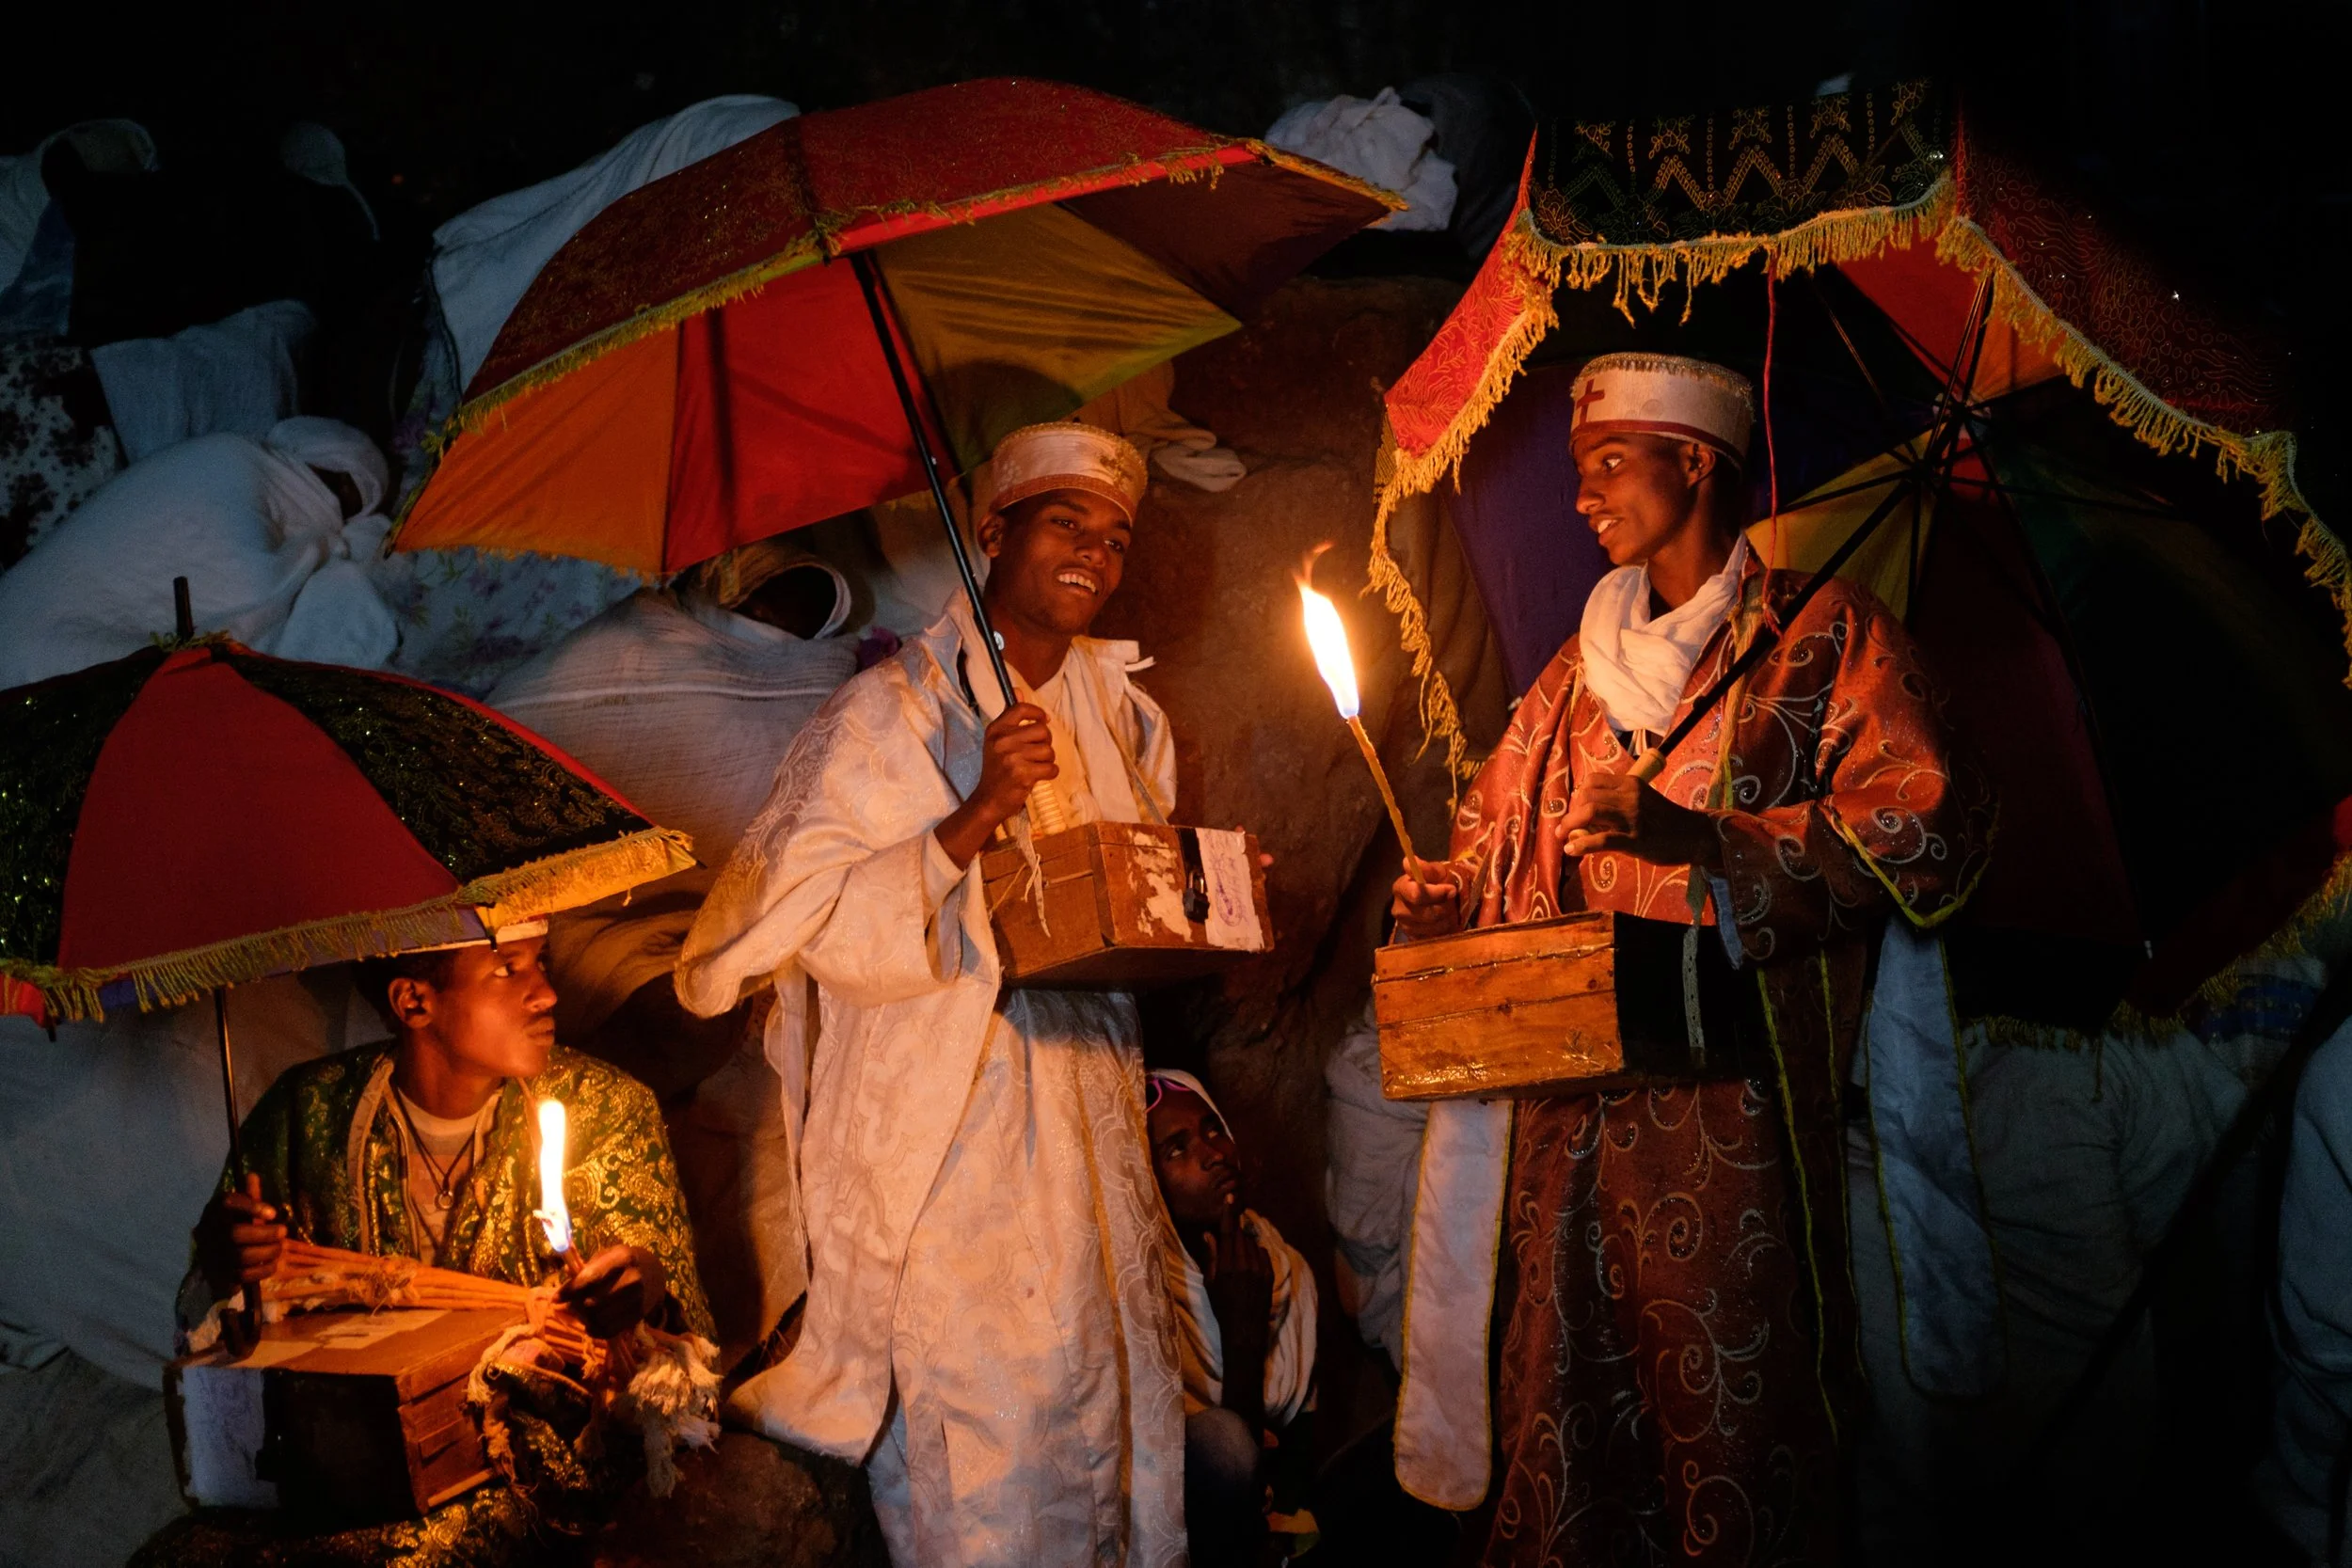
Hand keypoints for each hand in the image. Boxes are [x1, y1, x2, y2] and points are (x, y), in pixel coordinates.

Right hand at [196, 1173, 284, 1301]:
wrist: (213, 1258)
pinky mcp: (220, 1276)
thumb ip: (248, 1196)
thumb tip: (252, 1175)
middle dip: (265, 1234)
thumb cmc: (233, 1226)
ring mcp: (212, 1256)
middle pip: (235, 1233)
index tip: (274, 1213)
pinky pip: (243, 1276)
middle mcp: (208, 1232)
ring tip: (280, 1247)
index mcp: (214, 1211)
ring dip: (268, 1252)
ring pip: (241, 1256)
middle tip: (283, 1232)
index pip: (228, 1203)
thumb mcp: (239, 1210)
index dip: (252, 1206)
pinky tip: (273, 1263)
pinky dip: (263, 1270)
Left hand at [555, 1244, 666, 1337]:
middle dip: (577, 1306)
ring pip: (599, 1318)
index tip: (556, 1298)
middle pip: (592, 1303)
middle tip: (571, 1305)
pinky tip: (592, 1324)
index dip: (570, 1290)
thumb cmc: (624, 1263)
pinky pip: (610, 1330)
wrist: (654, 1273)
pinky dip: (596, 1330)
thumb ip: (587, 1268)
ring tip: (583, 1313)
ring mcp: (637, 1299)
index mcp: (622, 1258)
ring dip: (585, 1319)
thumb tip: (564, 1279)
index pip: (590, 1278)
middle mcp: (632, 1279)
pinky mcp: (638, 1315)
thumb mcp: (608, 1256)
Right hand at [935, 703, 1057, 867]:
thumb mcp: (997, 741)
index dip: (1038, 713)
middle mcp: (1002, 741)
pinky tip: (1038, 777)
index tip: (1044, 720)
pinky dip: (1049, 774)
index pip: (1021, 709)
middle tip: (1036, 753)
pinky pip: (1051, 768)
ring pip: (1049, 751)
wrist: (988, 800)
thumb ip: (1010, 717)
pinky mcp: (1023, 774)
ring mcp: (1012, 757)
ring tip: (1035, 767)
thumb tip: (1018, 690)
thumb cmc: (997, 769)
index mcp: (995, 729)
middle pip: (1042, 730)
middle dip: (1045, 743)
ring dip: (1047, 760)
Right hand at [1204, 1201, 1272, 1426]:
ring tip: (1237, 1260)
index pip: (1228, 1232)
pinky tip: (1249, 1265)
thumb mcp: (1211, 1282)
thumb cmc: (1222, 1307)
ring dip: (1244, 1245)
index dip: (1228, 1213)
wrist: (1244, 1329)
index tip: (1230, 1197)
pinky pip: (1262, 1254)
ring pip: (1251, 1244)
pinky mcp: (1270, 1274)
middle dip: (1234, 1233)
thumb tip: (1208, 1233)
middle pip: (1240, 1235)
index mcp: (1226, 1265)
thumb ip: (1211, 1256)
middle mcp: (1244, 1264)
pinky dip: (1255, 1254)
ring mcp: (1259, 1269)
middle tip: (1228, 1242)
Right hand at [1389, 856, 1461, 941]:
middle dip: (1446, 907)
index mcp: (1400, 888)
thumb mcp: (1435, 871)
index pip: (1417, 895)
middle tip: (1452, 902)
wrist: (1437, 900)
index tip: (1452, 890)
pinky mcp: (1413, 939)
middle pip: (1428, 914)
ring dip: (1447, 919)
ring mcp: (1405, 927)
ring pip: (1434, 927)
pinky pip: (1435, 938)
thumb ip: (1425, 868)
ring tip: (1449, 911)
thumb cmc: (1436, 883)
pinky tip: (1444, 921)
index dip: (1437, 893)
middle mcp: (1398, 909)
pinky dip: (1444, 930)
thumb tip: (1408, 861)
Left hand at [1563, 772, 1724, 868]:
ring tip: (1563, 835)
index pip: (1593, 781)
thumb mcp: (1643, 800)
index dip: (1578, 795)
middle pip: (1586, 795)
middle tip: (1569, 826)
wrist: (1695, 835)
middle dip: (1571, 811)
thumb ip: (1618, 802)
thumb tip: (1586, 815)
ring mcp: (1633, 818)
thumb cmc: (1665, 820)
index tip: (1576, 809)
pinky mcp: (1636, 840)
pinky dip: (1582, 845)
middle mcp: (1630, 796)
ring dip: (1569, 824)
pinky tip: (1571, 850)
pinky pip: (1602, 839)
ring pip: (1590, 812)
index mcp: (1631, 783)